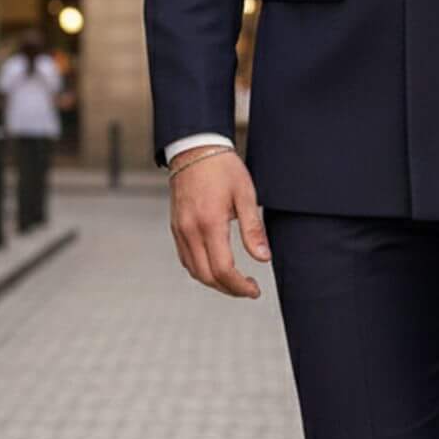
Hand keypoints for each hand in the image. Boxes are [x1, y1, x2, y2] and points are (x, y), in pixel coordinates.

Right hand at [168, 149, 269, 298]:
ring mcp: (179, 230)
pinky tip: (217, 267)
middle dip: (229, 289)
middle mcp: (190, 230)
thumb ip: (253, 229)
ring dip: (214, 282)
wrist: (195, 149)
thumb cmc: (223, 168)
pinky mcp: (175, 227)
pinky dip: (201, 270)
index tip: (255, 290)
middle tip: (249, 289)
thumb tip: (263, 258)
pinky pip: (186, 258)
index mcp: (209, 223)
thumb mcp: (245, 195)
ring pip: (194, 270)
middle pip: (206, 276)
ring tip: (235, 281)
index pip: (222, 269)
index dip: (240, 286)